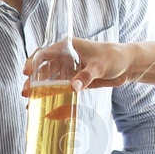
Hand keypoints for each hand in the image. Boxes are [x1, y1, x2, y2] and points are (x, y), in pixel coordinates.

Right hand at [22, 39, 154, 93]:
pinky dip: (53, 96)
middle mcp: (65, 58)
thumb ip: (86, 76)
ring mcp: (70, 70)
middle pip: (44, 69)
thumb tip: (73, 87)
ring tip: (31, 102)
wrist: (127, 66)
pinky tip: (45, 106)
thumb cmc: (114, 57)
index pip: (45, 53)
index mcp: (68, 47)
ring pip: (50, 80)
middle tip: (27, 92)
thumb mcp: (99, 66)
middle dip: (34, 81)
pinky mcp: (76, 81)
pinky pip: (61, 89)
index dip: (33, 62)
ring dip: (41, 91)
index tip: (27, 72)